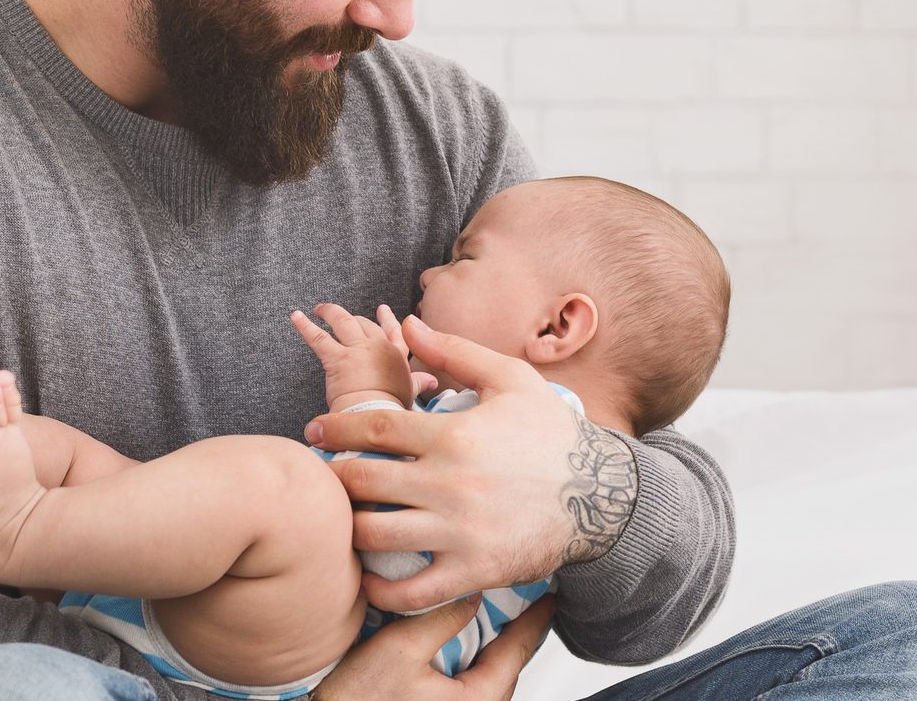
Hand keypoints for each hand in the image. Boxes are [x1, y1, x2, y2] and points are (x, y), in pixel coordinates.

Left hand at [291, 302, 418, 411]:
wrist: (375, 419)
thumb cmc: (392, 411)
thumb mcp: (409, 394)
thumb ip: (417, 383)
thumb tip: (431, 381)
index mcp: (396, 357)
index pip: (393, 331)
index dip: (386, 319)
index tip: (382, 310)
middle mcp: (378, 348)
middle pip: (364, 324)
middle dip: (353, 319)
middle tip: (342, 316)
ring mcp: (358, 351)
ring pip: (342, 322)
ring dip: (329, 312)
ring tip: (319, 309)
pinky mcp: (337, 359)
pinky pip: (318, 338)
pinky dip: (305, 325)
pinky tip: (295, 316)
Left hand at [306, 315, 594, 613]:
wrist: (601, 496)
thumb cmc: (551, 435)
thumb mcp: (509, 379)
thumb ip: (454, 350)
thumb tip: (407, 324)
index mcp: (453, 435)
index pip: (372, 430)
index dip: (333, 430)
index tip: (315, 433)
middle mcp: (450, 484)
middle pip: (362, 482)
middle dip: (333, 478)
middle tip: (324, 477)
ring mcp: (459, 532)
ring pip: (375, 537)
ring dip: (350, 528)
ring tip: (345, 520)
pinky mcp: (472, 572)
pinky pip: (410, 593)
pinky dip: (379, 591)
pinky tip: (369, 576)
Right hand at [313, 593, 555, 700]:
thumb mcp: (400, 649)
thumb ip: (441, 618)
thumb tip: (470, 593)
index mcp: (477, 700)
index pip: (518, 650)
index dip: (535, 618)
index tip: (550, 595)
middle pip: (506, 662)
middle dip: (515, 628)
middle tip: (525, 595)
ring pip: (486, 671)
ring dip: (490, 641)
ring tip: (495, 610)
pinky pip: (465, 679)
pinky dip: (469, 654)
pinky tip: (459, 636)